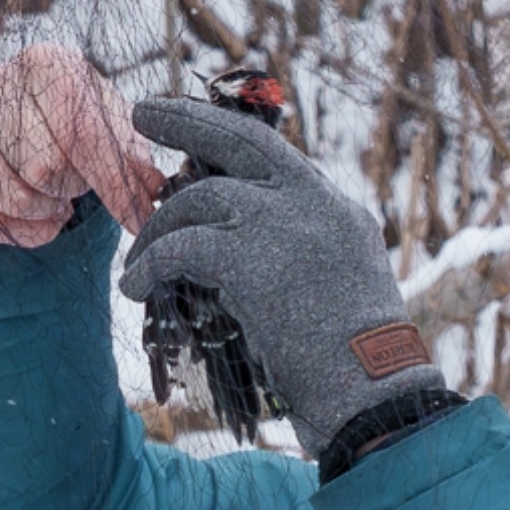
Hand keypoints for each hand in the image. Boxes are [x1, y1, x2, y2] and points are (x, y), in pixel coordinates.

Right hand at [0, 43, 165, 246]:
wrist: (12, 121)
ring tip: (54, 197)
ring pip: (14, 198)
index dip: (115, 184)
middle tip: (74, 181)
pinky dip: (18, 231)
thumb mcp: (109, 125)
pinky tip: (32, 216)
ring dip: (45, 212)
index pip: (82, 133)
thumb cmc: (73, 121)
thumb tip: (151, 186)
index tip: (139, 218)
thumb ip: (132, 154)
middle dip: (72, 188)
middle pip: (46, 169)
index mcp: (45, 62)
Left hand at [121, 98, 447, 455]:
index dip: (228, 139)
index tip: (195, 130)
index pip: (276, 159)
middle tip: (144, 112)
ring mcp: (283, 226)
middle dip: (187, 120)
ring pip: (200, 198)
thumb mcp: (342, 291)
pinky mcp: (250, 259)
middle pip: (241, 139)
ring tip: (136, 262)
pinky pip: (180, 248)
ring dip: (158, 229)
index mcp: (339, 212)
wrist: (374, 396)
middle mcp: (314, 205)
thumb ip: (305, 257)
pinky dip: (150, 265)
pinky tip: (135, 287)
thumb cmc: (357, 369)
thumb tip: (252, 258)